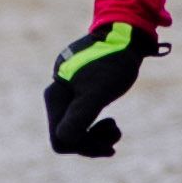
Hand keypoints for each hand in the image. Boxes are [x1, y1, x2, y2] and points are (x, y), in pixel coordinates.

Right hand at [44, 18, 150, 158]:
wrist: (125, 34)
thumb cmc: (113, 63)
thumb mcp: (98, 92)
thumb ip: (79, 116)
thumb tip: (63, 140)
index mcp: (56, 97)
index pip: (61, 139)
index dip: (85, 147)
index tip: (109, 145)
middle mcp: (56, 97)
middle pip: (66, 137)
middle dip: (92, 142)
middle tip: (116, 133)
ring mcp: (67, 94)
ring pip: (74, 130)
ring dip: (96, 135)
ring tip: (115, 126)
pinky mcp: (79, 92)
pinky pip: (81, 119)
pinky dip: (96, 125)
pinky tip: (111, 121)